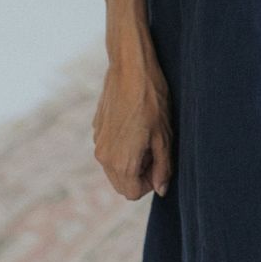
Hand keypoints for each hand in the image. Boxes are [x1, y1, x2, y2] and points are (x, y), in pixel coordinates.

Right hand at [92, 50, 173, 199]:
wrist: (130, 68)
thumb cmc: (152, 101)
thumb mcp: (165, 137)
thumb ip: (163, 168)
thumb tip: (161, 189)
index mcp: (121, 163)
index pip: (133, 193)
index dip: (151, 183)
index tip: (160, 163)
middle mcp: (103, 157)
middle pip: (121, 184)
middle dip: (139, 174)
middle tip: (154, 149)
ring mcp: (97, 142)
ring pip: (114, 167)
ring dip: (130, 160)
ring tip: (145, 135)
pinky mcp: (96, 128)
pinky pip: (109, 149)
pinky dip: (121, 146)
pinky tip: (134, 123)